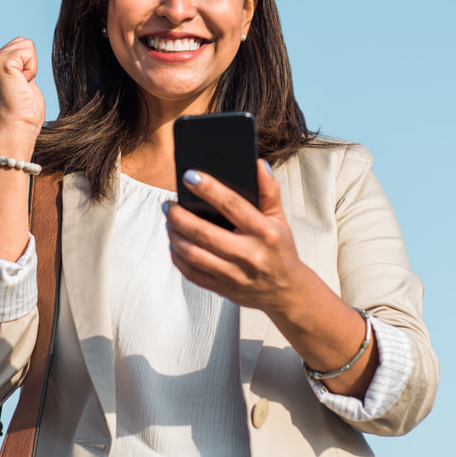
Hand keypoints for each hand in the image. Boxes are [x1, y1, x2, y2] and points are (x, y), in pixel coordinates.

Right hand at [0, 37, 45, 154]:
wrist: (15, 132)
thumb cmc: (22, 116)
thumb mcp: (19, 85)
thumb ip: (19, 69)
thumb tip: (26, 52)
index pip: (16, 49)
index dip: (26, 69)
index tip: (18, 90)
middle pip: (21, 43)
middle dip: (28, 65)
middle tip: (20, 89)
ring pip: (25, 45)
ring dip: (30, 66)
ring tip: (20, 87)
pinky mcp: (0, 64)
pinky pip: (28, 52)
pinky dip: (32, 69)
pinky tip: (22, 85)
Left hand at [165, 160, 310, 314]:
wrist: (286, 292)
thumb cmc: (280, 250)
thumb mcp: (279, 219)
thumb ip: (269, 190)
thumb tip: (257, 164)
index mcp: (264, 233)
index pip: (232, 205)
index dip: (208, 189)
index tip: (189, 176)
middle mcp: (249, 255)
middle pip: (204, 233)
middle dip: (179, 216)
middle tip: (169, 204)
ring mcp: (235, 275)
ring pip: (193, 254)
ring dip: (174, 235)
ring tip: (170, 222)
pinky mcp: (223, 288)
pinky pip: (192, 273)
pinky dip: (178, 257)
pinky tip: (175, 244)